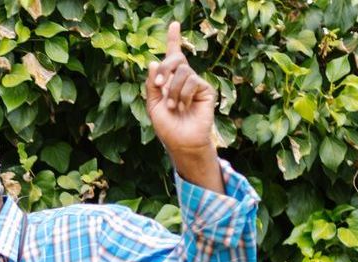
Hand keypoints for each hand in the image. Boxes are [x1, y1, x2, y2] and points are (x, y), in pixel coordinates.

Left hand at [144, 21, 216, 155]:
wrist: (181, 141)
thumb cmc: (167, 126)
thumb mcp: (153, 105)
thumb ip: (152, 85)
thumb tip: (154, 62)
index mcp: (169, 81)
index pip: (173, 57)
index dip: (174, 39)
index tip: (174, 24)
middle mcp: (183, 79)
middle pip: (175, 59)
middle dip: (165, 69)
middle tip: (159, 84)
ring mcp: (195, 83)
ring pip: (183, 71)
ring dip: (173, 90)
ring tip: (173, 106)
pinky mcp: (205, 89)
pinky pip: (192, 81)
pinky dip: (184, 94)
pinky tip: (184, 106)